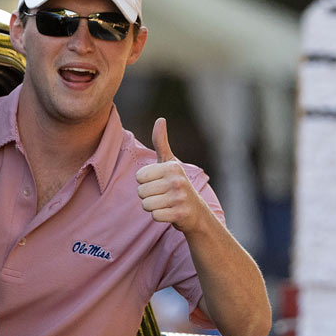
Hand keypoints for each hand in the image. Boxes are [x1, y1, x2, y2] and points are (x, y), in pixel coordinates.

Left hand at [137, 118, 212, 233]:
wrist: (196, 212)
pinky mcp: (180, 214)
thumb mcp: (170, 162)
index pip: (139, 177)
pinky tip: (169, 212)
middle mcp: (177, 180)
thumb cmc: (177, 184)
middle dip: (148, 196)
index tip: (158, 182)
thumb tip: (160, 119)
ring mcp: (179, 198)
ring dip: (153, 207)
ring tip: (165, 203)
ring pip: (146, 204)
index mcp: (171, 166)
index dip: (145, 182)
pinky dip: (159, 216)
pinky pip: (155, 216)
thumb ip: (161, 142)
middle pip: (141, 192)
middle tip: (162, 195)